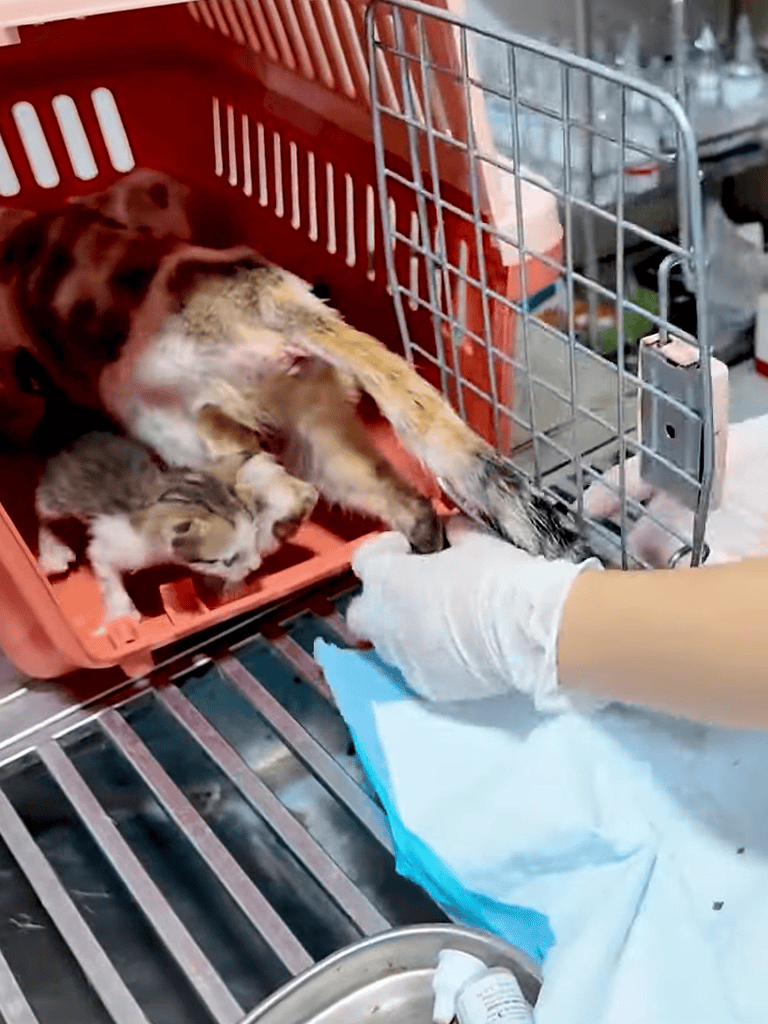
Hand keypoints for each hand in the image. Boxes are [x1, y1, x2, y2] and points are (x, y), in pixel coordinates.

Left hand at [347, 516, 601, 710]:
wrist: (531, 631)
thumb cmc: (499, 578)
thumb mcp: (474, 541)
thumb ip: (451, 534)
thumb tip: (449, 531)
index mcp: (388, 580)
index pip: (364, 560)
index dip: (388, 552)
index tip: (413, 550)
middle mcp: (384, 623)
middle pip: (360, 611)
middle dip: (380, 601)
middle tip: (412, 590)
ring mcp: (403, 659)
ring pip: (387, 644)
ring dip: (403, 630)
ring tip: (439, 622)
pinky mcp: (426, 686)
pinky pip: (415, 668)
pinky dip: (428, 657)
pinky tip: (457, 650)